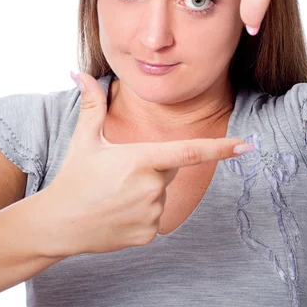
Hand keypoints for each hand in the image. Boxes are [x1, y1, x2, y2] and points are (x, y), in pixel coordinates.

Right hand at [43, 72, 251, 255]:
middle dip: (153, 167)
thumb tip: (79, 72)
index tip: (247, 145)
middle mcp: (151, 187)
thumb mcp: (85, 138)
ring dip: (147, 192)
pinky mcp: (149, 235)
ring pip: (162, 195)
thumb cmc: (74, 177)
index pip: (189, 152)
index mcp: (140, 159)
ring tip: (116, 196)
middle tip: (121, 175)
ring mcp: (151, 214)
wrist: (59, 224)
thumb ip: (92, 104)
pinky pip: (156, 217)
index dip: (221, 148)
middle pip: (169, 171)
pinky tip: (118, 214)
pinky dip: (142, 214)